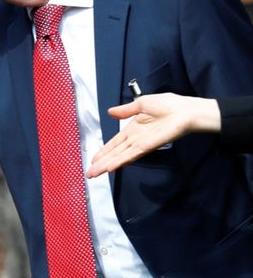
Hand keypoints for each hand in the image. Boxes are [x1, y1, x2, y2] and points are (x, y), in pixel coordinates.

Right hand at [87, 93, 221, 176]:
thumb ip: (126, 110)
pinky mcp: (148, 147)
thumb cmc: (171, 105)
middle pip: (115, 153)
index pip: (115, 143)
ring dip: (106, 165)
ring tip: (94, 174)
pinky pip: (131, 155)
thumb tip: (110, 112)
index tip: (94, 159)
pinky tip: (110, 168)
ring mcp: (141, 144)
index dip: (104, 151)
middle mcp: (136, 139)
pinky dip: (119, 161)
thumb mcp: (142, 103)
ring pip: (119, 157)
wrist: (187, 111)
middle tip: (89, 173)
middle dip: (101, 163)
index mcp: (134, 129)